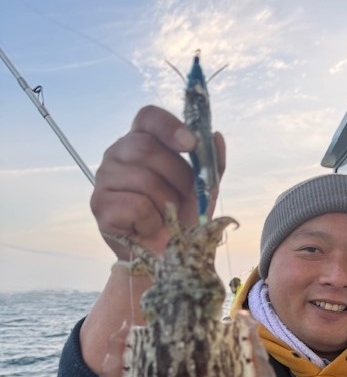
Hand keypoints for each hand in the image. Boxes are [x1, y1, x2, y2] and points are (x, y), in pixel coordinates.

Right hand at [91, 105, 225, 259]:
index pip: (148, 118)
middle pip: (146, 148)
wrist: (166, 259)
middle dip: (177, 176)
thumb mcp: (202, 191)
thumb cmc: (180, 219)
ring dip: (166, 204)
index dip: (169, 127)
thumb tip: (215, 136)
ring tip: (164, 217)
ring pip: (144, 179)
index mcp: (140, 142)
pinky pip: (137, 206)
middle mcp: (117, 154)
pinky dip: (152, 222)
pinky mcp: (100, 206)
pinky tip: (148, 228)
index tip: (191, 144)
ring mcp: (104, 179)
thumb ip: (210, 164)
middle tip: (183, 199)